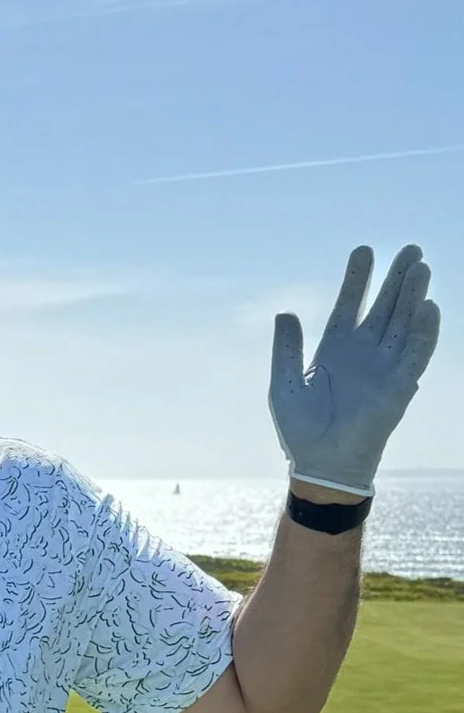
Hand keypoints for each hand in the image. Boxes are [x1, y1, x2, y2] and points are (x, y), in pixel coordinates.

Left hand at [269, 244, 440, 495]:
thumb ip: (286, 348)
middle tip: (410, 249)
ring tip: (420, 267)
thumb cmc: (301, 429)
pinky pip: (415, 354)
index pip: (351, 304)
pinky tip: (428, 307)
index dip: (359, 278)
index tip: (365, 250)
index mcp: (335, 349)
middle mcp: (364, 353)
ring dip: (413, 296)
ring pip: (403, 323)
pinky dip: (422, 331)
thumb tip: (285, 312)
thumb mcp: (283, 382)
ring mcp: (383, 368)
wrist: (321, 463)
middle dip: (397, 278)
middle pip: (385, 307)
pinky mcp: (398, 387)